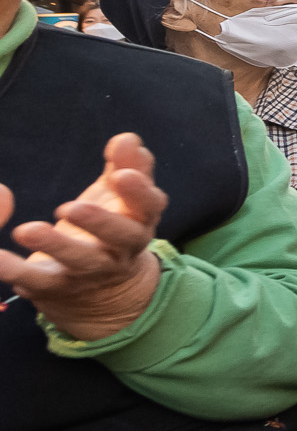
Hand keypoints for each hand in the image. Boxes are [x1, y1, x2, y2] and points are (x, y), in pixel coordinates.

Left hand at [0, 133, 166, 340]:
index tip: (121, 175)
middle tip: (71, 208)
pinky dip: (13, 270)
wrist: (104, 290)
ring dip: (55, 246)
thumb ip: (126, 166)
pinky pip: (35, 280)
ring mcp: (90, 272)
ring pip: (79, 262)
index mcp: (139, 221)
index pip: (149, 206)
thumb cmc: (111, 228)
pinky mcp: (56, 287)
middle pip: (121, 238)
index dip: (139, 192)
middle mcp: (121, 250)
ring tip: (26, 230)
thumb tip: (128, 139)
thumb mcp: (121, 197)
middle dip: (100, 223)